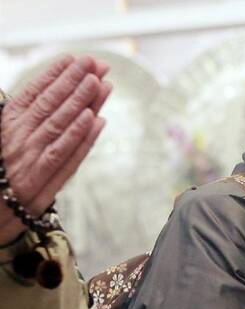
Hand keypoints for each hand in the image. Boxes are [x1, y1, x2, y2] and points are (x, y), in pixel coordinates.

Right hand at [1, 55, 111, 242]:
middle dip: (74, 81)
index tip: (74, 58)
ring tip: (100, 83)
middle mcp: (18, 137)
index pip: (33, 92)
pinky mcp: (40, 180)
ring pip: (60, 124)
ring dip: (82, 102)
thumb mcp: (6, 139)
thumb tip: (49, 94)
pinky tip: (96, 120)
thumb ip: (23, 118)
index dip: (55, 74)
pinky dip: (81, 136)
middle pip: (50, 104)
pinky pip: (64, 155)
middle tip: (96, 63)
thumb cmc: (1, 172)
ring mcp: (30, 158)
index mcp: (7, 123)